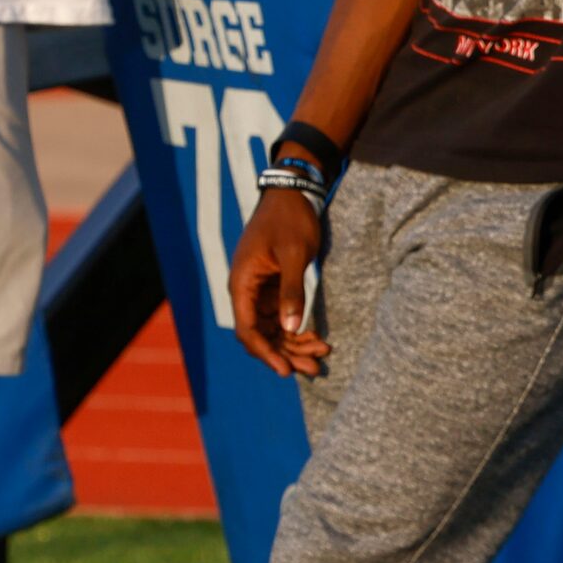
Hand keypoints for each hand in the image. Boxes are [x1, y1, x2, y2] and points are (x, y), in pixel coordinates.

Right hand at [229, 188, 332, 378]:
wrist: (294, 193)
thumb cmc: (291, 219)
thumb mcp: (294, 254)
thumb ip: (291, 291)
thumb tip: (291, 329)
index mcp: (243, 283)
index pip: (248, 329)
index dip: (265, 352)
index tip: (285, 370)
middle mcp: (247, 291)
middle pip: (262, 334)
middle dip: (286, 353)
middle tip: (313, 370)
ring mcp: (260, 290)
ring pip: (274, 328)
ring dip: (295, 345)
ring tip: (320, 360)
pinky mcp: (274, 287)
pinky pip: (283, 316)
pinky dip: (299, 329)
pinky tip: (318, 339)